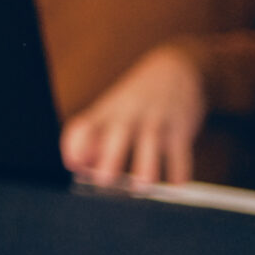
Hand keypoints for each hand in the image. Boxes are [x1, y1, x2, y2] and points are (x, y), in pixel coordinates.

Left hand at [61, 45, 205, 184]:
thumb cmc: (136, 98)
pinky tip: (177, 184)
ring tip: (143, 185)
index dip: (76, 146)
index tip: (74, 165)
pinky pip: (180, 151)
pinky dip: (180, 169)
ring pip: (150, 142)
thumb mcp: (112, 109)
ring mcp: (155, 120)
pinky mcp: (180, 127)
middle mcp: (128, 115)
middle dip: (110, 158)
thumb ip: (95, 137)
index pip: (83, 127)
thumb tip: (80, 166)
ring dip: (147, 166)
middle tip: (105, 180)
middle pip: (117, 135)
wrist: (175, 68)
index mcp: (107, 113)